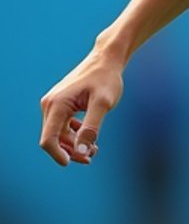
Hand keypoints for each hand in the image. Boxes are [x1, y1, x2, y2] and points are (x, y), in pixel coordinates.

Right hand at [39, 52, 123, 166]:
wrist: (106, 60)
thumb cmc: (106, 79)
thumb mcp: (103, 104)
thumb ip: (92, 128)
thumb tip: (82, 151)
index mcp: (57, 105)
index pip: (48, 139)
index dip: (57, 155)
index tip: (72, 163)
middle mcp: (50, 104)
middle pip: (54, 138)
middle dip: (71, 151)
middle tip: (92, 156)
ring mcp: (55, 104)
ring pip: (59, 134)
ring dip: (74, 145)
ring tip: (95, 149)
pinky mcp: (62, 104)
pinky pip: (63, 126)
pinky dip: (75, 135)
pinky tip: (91, 139)